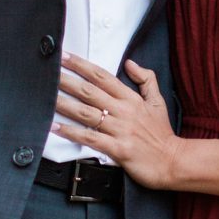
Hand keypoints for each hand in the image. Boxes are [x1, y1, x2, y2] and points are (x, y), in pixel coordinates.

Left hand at [54, 54, 183, 189]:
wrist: (173, 161)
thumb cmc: (162, 133)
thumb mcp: (157, 101)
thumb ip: (146, 79)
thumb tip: (130, 62)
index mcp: (130, 98)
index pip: (102, 76)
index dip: (82, 65)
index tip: (65, 56)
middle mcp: (123, 111)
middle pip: (90, 92)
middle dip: (67, 81)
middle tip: (48, 72)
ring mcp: (120, 130)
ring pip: (86, 113)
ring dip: (64, 104)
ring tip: (45, 97)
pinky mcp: (118, 149)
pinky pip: (90, 138)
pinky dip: (72, 133)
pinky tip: (56, 127)